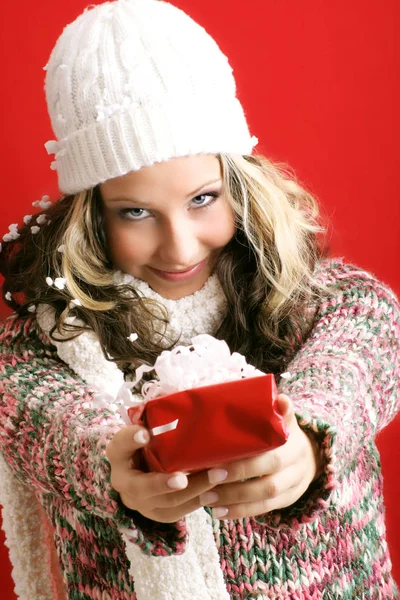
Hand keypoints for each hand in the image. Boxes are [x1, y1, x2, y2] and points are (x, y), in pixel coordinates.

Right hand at [106, 425, 217, 522]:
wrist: (144, 467)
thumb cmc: (153, 439)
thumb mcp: (150, 425)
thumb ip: (159, 415)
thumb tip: (179, 395)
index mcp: (118, 452)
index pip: (120, 444)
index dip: (130, 439)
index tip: (145, 433)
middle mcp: (123, 479)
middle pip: (142, 486)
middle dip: (165, 483)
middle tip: (184, 477)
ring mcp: (138, 500)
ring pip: (164, 503)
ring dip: (193, 492)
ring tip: (217, 477)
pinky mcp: (155, 513)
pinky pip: (176, 514)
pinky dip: (196, 503)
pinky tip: (216, 492)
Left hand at [198, 394, 322, 519]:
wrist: (309, 452)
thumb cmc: (283, 431)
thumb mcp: (284, 418)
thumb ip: (279, 411)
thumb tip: (280, 398)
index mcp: (294, 444)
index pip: (272, 457)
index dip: (245, 465)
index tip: (215, 463)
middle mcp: (297, 467)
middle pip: (268, 482)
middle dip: (236, 483)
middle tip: (207, 479)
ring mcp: (294, 486)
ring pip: (265, 499)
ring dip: (234, 501)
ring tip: (206, 499)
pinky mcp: (288, 500)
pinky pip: (264, 510)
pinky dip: (240, 512)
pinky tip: (218, 512)